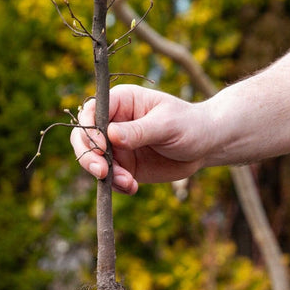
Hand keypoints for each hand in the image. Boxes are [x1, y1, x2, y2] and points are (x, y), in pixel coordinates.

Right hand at [70, 84, 208, 194]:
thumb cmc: (189, 124)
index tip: (102, 147)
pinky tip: (132, 187)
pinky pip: (110, 178)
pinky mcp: (124, 166)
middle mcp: (113, 123)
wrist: (205, 145)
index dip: (90, 130)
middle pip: (83, 137)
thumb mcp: (166, 125)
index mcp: (121, 101)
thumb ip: (139, 131)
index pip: (91, 111)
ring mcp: (117, 146)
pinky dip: (116, 185)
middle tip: (102, 172)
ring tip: (128, 183)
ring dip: (106, 175)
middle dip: (88, 156)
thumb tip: (111, 135)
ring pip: (93, 161)